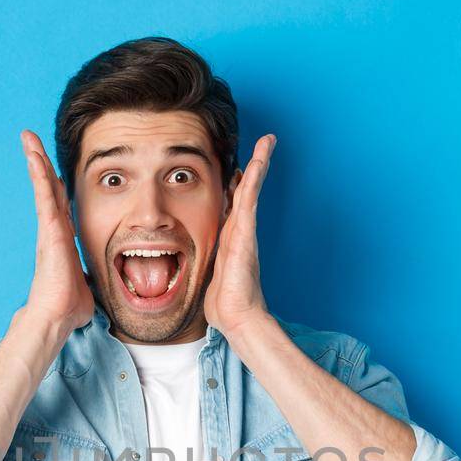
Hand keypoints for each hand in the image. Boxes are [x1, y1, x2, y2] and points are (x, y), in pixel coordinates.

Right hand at [19, 129, 94, 333]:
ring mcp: (49, 228)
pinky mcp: (49, 229)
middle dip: (42, 165)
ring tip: (28, 138)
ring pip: (44, 187)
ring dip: (37, 161)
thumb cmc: (70, 307)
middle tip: (32, 143)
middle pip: (49, 189)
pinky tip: (34, 156)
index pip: (60, 205)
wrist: (56, 316)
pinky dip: (40, 175)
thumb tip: (96, 289)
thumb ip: (90, 280)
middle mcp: (54, 230)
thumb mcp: (87, 287)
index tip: (51, 169)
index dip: (55, 185)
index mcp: (63, 240)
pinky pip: (44, 196)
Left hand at [203, 133, 276, 338]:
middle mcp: (240, 231)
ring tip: (266, 143)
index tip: (238, 168)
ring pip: (251, 189)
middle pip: (246, 191)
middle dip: (254, 167)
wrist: (237, 318)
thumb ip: (208, 266)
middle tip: (263, 145)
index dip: (237, 185)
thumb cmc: (224, 304)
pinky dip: (254, 178)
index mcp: (230, 239)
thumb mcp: (211, 278)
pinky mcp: (246, 234)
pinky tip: (258, 161)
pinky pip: (249, 199)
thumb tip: (193, 265)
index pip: (234, 205)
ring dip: (259, 164)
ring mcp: (245, 231)